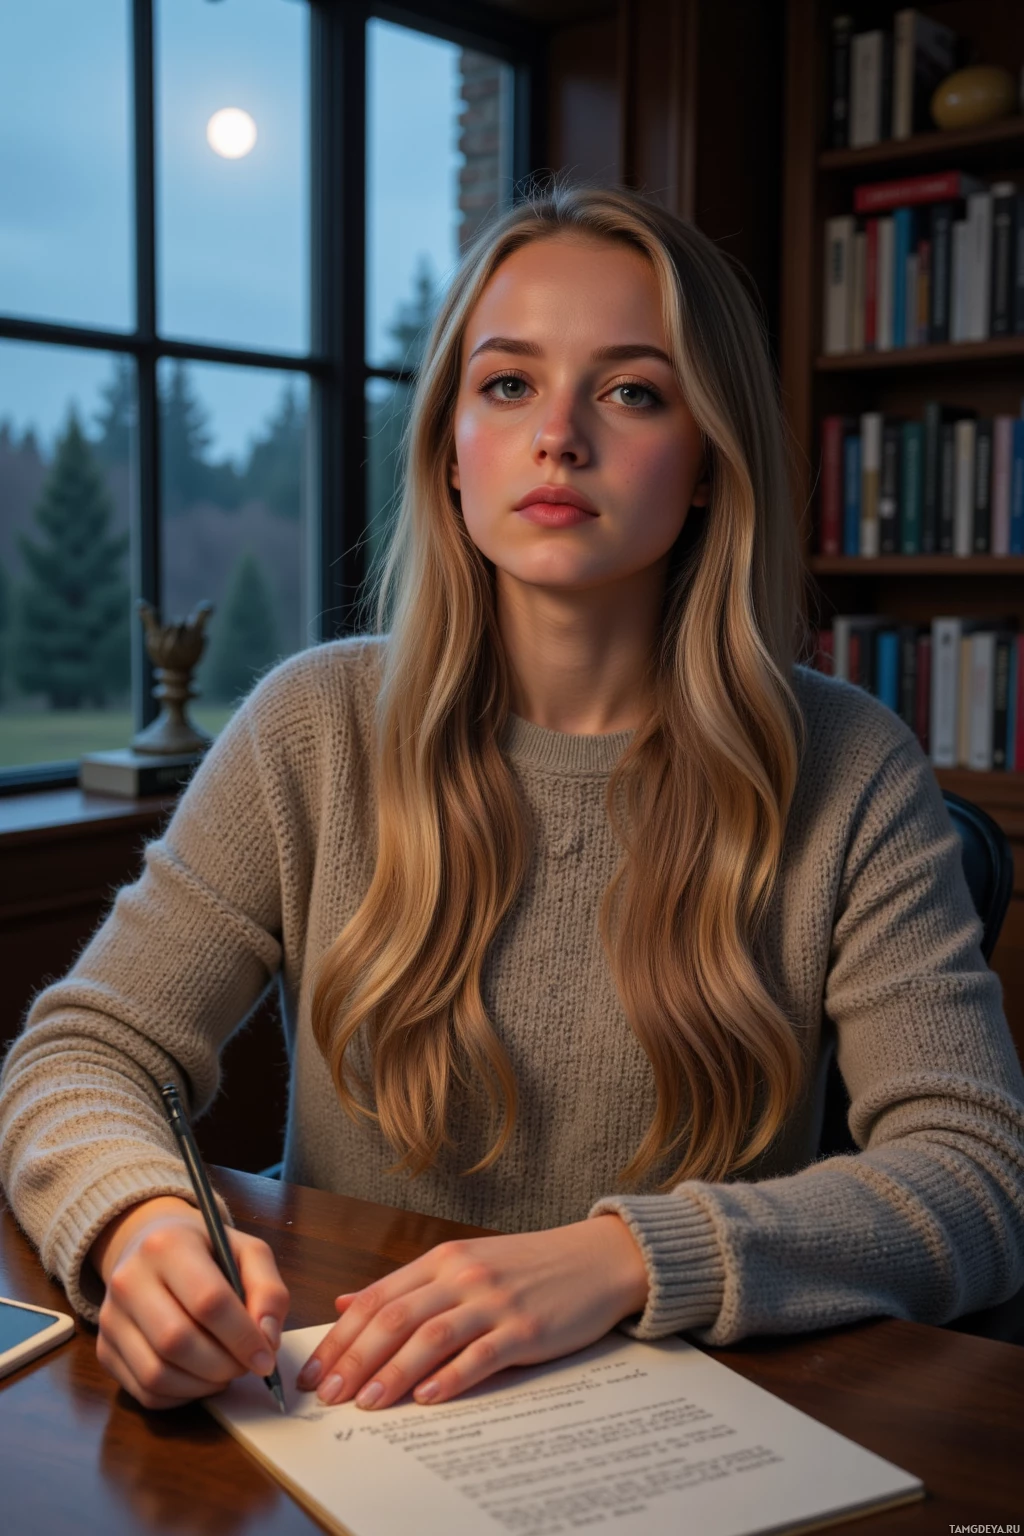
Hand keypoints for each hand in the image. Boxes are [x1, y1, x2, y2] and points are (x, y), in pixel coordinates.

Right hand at [89, 1196, 289, 1410]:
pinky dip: (181, 1396)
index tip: (266, 1358)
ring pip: (157, 1374)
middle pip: (177, 1341)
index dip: (242, 1337)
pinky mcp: (104, 1350)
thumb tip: (268, 1340)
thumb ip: (268, 1290)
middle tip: (246, 1366)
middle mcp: (129, 1280)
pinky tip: (200, 1378)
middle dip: (222, 1365)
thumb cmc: (207, 1253)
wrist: (151, 1250)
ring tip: (225, 1371)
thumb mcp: (247, 1253)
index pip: (207, 1300)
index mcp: (168, 1246)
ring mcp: (110, 1318)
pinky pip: (144, 1391)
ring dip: (202, 1385)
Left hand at [295, 1214, 647, 1409]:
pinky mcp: (525, 1328)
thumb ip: (407, 1285)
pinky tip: (427, 1398)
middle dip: (355, 1359)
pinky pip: (480, 1355)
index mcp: (442, 1260)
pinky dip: (450, 1378)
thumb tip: (348, 1303)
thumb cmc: (527, 1266)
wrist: (595, 1258)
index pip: (377, 1298)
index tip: (315, 1370)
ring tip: (366, 1403)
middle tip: (328, 1394)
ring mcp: (494, 1301)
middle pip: (395, 1319)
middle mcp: (463, 1276)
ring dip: (392, 1373)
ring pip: (430, 1337)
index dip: (341, 1337)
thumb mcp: (463, 1263)